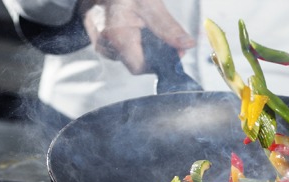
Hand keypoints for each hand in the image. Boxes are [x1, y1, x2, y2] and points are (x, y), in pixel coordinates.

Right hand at [80, 0, 194, 73]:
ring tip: (150, 28)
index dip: (160, 62)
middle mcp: (105, 44)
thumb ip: (168, 27)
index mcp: (117, 36)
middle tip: (169, 39)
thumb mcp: (149, 3)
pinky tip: (138, 28)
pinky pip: (122, 49)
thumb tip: (187, 44)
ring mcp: (101, 44)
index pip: (140, 67)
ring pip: (131, 56)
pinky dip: (135, 42)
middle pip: (137, 62)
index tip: (175, 51)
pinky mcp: (102, 42)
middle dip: (155, 53)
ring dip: (146, 46)